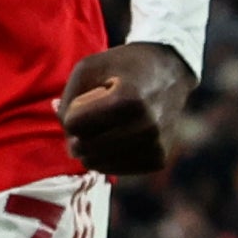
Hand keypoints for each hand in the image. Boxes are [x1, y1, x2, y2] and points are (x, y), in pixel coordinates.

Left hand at [59, 42, 193, 178]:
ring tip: (106, 125)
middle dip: (78, 133)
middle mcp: (146, 127)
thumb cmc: (123, 67)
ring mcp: (155, 146)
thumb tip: (69, 145)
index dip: (74, 110)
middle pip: (83, 148)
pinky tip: (117, 138)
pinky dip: (107, 157)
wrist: (170, 72)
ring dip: (91, 147)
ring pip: (96, 164)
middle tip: (93, 115)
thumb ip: (67, 103)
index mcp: (129, 99)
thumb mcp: (89, 68)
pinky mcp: (158, 160)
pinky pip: (114, 170)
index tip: (91, 97)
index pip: (73, 124)